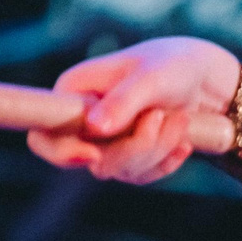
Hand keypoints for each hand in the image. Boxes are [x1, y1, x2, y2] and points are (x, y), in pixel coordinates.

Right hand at [25, 37, 241, 184]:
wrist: (198, 77)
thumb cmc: (169, 65)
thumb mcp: (150, 78)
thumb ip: (123, 101)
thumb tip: (95, 128)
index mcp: (71, 94)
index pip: (42, 136)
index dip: (59, 152)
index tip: (92, 154)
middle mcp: (82, 122)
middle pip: (94, 161)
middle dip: (136, 145)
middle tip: (161, 116)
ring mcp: (105, 144)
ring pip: (122, 170)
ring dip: (158, 147)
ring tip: (179, 118)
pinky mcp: (129, 158)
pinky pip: (142, 175)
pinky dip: (167, 159)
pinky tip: (184, 140)